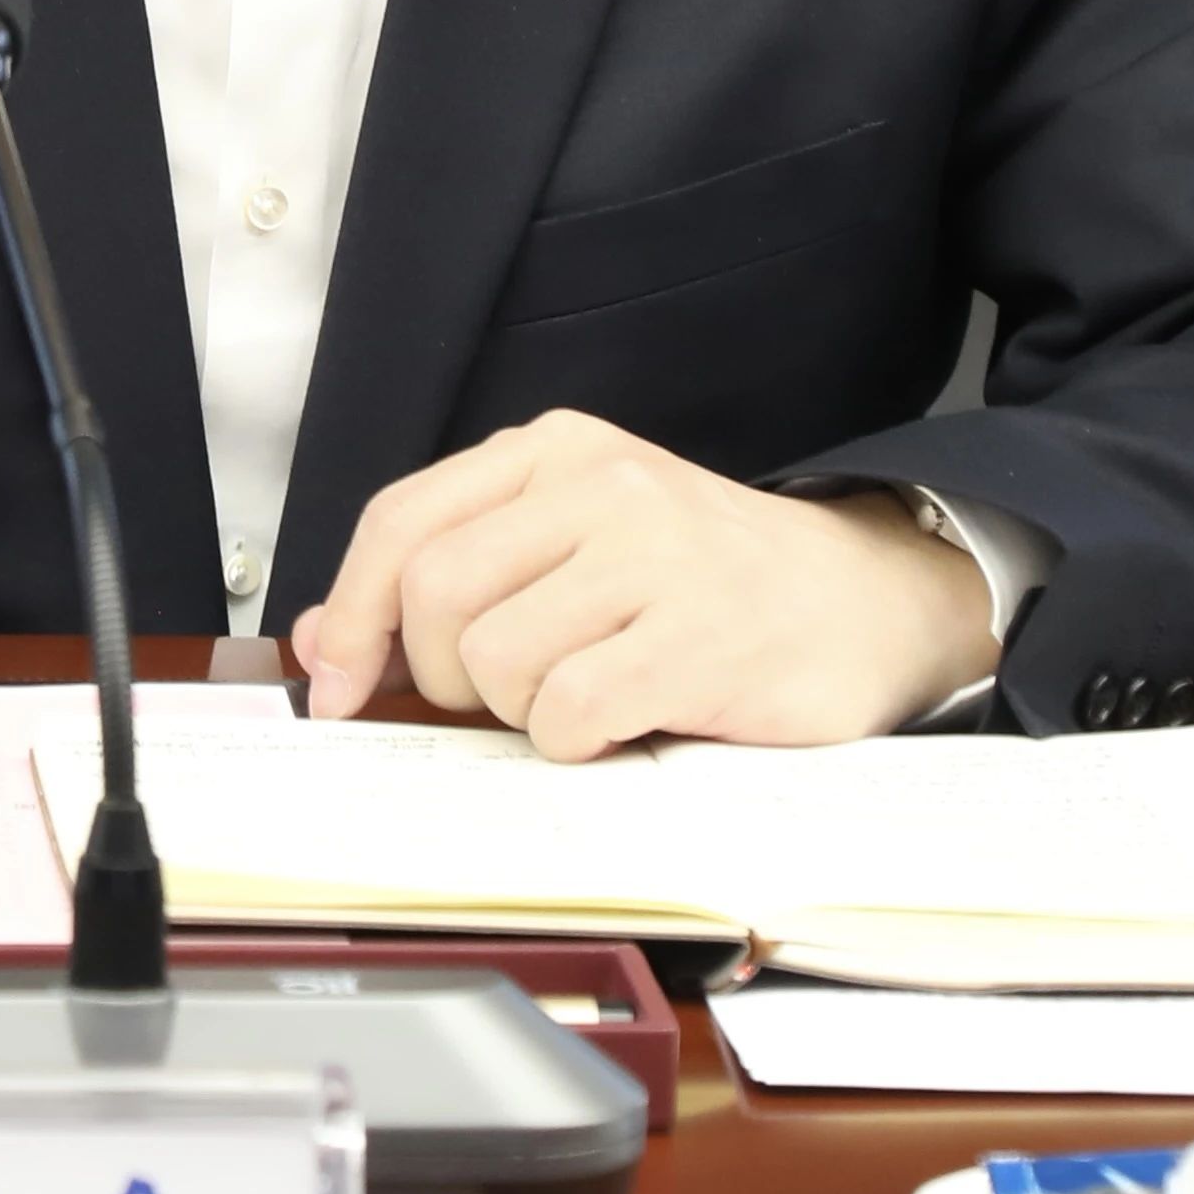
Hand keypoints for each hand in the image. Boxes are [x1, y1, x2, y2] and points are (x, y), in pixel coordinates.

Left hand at [288, 409, 996, 755]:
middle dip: (441, 675)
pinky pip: (571, 712)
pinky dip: (574, 743)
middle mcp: (603, 485)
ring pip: (496, 659)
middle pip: (433, 594)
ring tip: (585, 697)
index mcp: (560, 450)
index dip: (352, 614)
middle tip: (500, 699)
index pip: (402, 520)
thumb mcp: (577, 547)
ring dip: (520, 712)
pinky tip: (622, 723)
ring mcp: (656, 557)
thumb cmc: (708, 583)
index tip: (338, 686)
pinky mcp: (700, 639)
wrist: (869, 598)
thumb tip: (324, 637)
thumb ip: (457, 576)